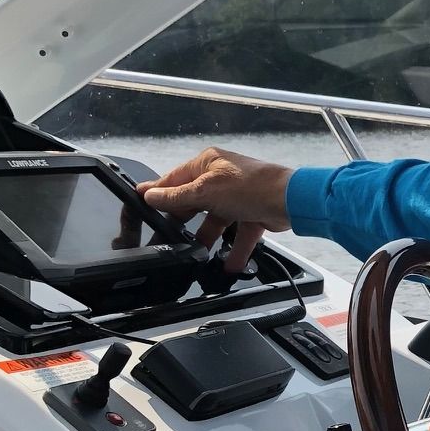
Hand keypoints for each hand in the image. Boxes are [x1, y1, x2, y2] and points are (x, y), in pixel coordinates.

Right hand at [140, 147, 292, 274]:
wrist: (290, 201)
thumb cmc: (248, 188)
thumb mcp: (205, 192)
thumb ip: (177, 197)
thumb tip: (150, 195)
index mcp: (207, 164)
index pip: (174, 179)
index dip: (157, 193)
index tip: (139, 204)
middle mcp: (221, 178)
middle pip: (193, 202)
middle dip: (181, 222)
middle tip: (163, 239)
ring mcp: (237, 197)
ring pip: (214, 220)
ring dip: (206, 239)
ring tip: (193, 256)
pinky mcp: (252, 214)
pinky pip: (238, 234)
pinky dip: (234, 250)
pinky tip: (228, 266)